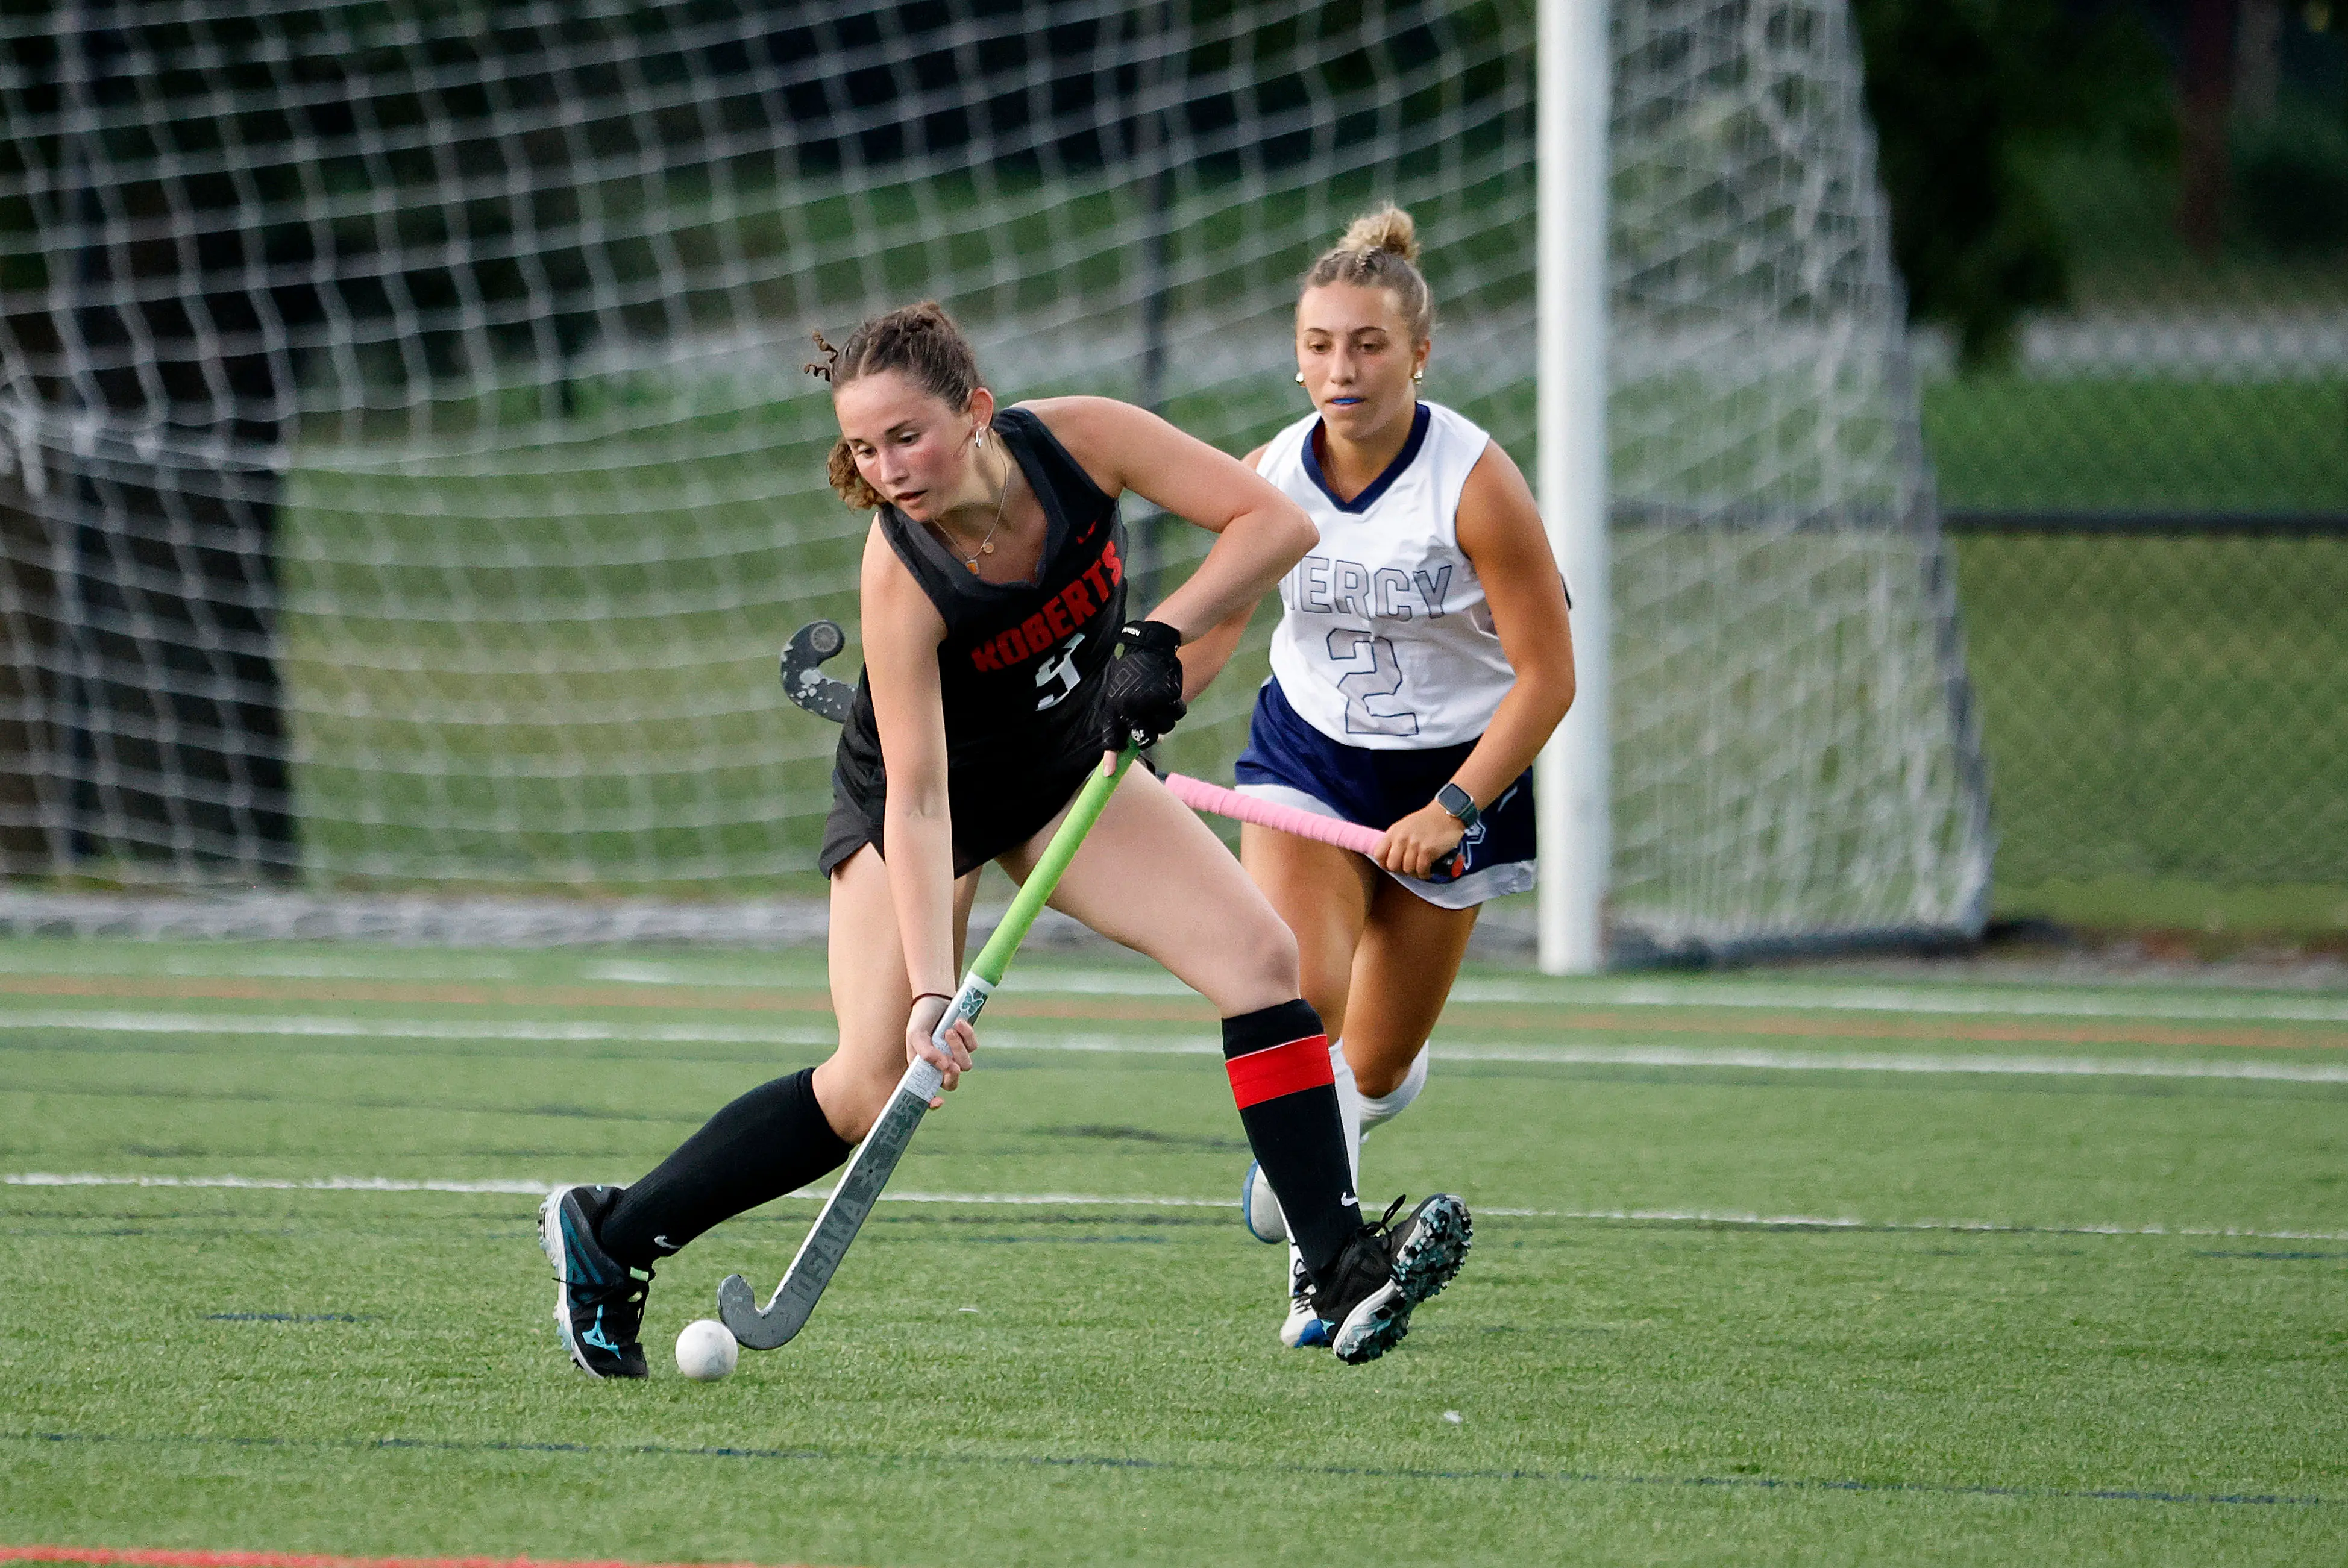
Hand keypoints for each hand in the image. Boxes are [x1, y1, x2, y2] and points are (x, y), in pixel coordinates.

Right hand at [906, 992, 976, 1107]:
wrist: (935, 998)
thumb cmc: (921, 1020)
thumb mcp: (916, 1035)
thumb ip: (926, 1052)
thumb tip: (944, 1066)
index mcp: (924, 1069)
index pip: (928, 1092)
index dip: (932, 1102)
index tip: (938, 1102)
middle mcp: (940, 1066)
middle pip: (952, 1083)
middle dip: (953, 1076)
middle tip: (951, 1064)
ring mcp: (955, 1056)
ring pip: (965, 1065)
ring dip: (957, 1048)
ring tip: (948, 1030)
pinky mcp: (967, 1044)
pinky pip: (973, 1046)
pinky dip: (966, 1035)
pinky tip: (958, 1022)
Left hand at [1099, 619, 1186, 748]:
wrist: (1151, 645)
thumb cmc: (1134, 671)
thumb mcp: (1121, 691)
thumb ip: (1129, 717)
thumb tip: (1152, 741)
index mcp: (1115, 707)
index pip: (1111, 737)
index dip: (1111, 757)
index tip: (1110, 774)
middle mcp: (1131, 707)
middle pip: (1144, 738)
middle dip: (1150, 735)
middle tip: (1151, 721)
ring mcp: (1151, 702)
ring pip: (1164, 727)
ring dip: (1165, 719)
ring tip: (1159, 699)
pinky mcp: (1169, 695)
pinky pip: (1177, 714)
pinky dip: (1176, 707)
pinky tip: (1170, 693)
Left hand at [1375, 800, 1467, 879]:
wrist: (1447, 813)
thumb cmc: (1427, 821)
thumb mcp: (1404, 826)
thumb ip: (1396, 840)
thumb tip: (1391, 858)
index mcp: (1393, 832)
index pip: (1378, 854)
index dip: (1385, 864)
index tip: (1394, 866)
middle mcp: (1401, 838)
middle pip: (1392, 865)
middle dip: (1400, 871)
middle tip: (1409, 869)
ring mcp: (1414, 845)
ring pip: (1407, 870)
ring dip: (1415, 873)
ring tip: (1421, 869)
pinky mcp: (1427, 851)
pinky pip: (1421, 870)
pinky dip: (1425, 874)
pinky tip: (1428, 871)